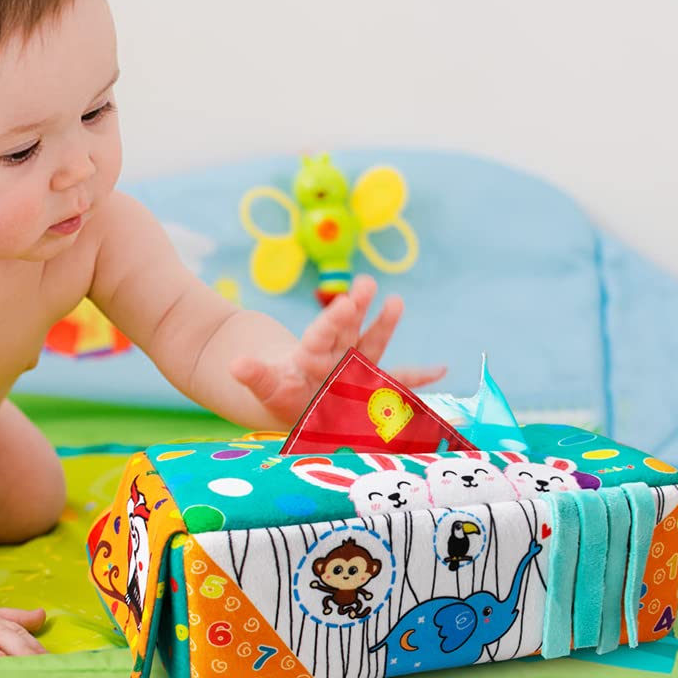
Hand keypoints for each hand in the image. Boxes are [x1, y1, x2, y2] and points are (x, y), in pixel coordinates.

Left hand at [230, 275, 446, 426]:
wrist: (291, 393)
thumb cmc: (279, 390)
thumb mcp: (264, 384)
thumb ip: (254, 376)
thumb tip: (236, 365)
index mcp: (310, 353)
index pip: (321, 333)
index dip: (332, 320)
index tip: (345, 302)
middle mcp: (335, 354)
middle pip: (347, 328)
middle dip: (358, 308)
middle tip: (365, 284)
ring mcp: (354, 364)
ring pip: (370, 343)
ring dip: (383, 325)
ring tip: (396, 301)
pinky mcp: (368, 380)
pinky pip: (394, 379)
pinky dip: (416, 377)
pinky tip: (441, 369)